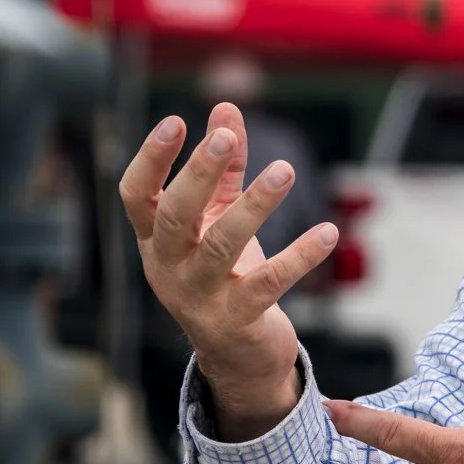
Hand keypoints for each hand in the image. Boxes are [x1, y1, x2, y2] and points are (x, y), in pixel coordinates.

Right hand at [118, 102, 336, 440]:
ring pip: (221, 247)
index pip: (136, 195)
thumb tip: (227, 107)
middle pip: (175, 216)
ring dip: (254, 206)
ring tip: (284, 170)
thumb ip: (223, 166)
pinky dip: (299, 256)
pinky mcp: (238, 321)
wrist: (237, 356)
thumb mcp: (216, 219)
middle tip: (226, 138)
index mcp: (156, 239)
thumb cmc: (222, 274)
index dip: (150, 159)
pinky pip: (269, 284)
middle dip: (198, 173)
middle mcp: (168, 268)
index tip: (175, 122)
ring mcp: (199, 298)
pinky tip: (327, 232)